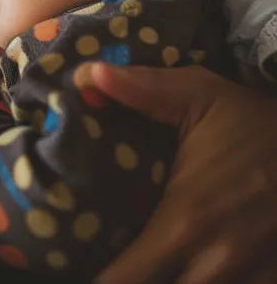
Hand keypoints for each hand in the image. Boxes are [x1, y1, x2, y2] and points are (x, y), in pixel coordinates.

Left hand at [80, 63, 276, 283]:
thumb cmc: (255, 119)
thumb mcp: (197, 93)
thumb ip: (140, 88)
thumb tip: (85, 73)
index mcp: (185, 220)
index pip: (125, 280)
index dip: (102, 281)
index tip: (77, 262)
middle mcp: (216, 262)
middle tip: (112, 265)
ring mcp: (252, 275)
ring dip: (172, 281)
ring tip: (151, 264)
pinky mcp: (275, 276)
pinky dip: (207, 282)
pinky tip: (188, 267)